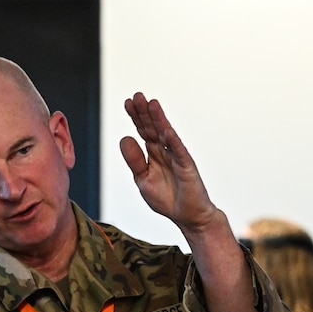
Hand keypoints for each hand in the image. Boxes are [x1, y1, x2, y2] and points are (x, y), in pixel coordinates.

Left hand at [119, 93, 222, 235]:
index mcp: (153, 154)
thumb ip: (134, 160)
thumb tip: (125, 138)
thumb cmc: (166, 198)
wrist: (187, 215)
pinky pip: (179, 152)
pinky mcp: (187, 167)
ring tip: (151, 104)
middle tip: (137, 96)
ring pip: (166, 135)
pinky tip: (166, 129)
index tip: (128, 102)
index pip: (143, 131)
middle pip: (153, 128)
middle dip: (145, 112)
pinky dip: (172, 141)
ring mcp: (177, 157)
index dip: (136, 117)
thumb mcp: (143, 179)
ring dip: (159, 120)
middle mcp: (165, 152)